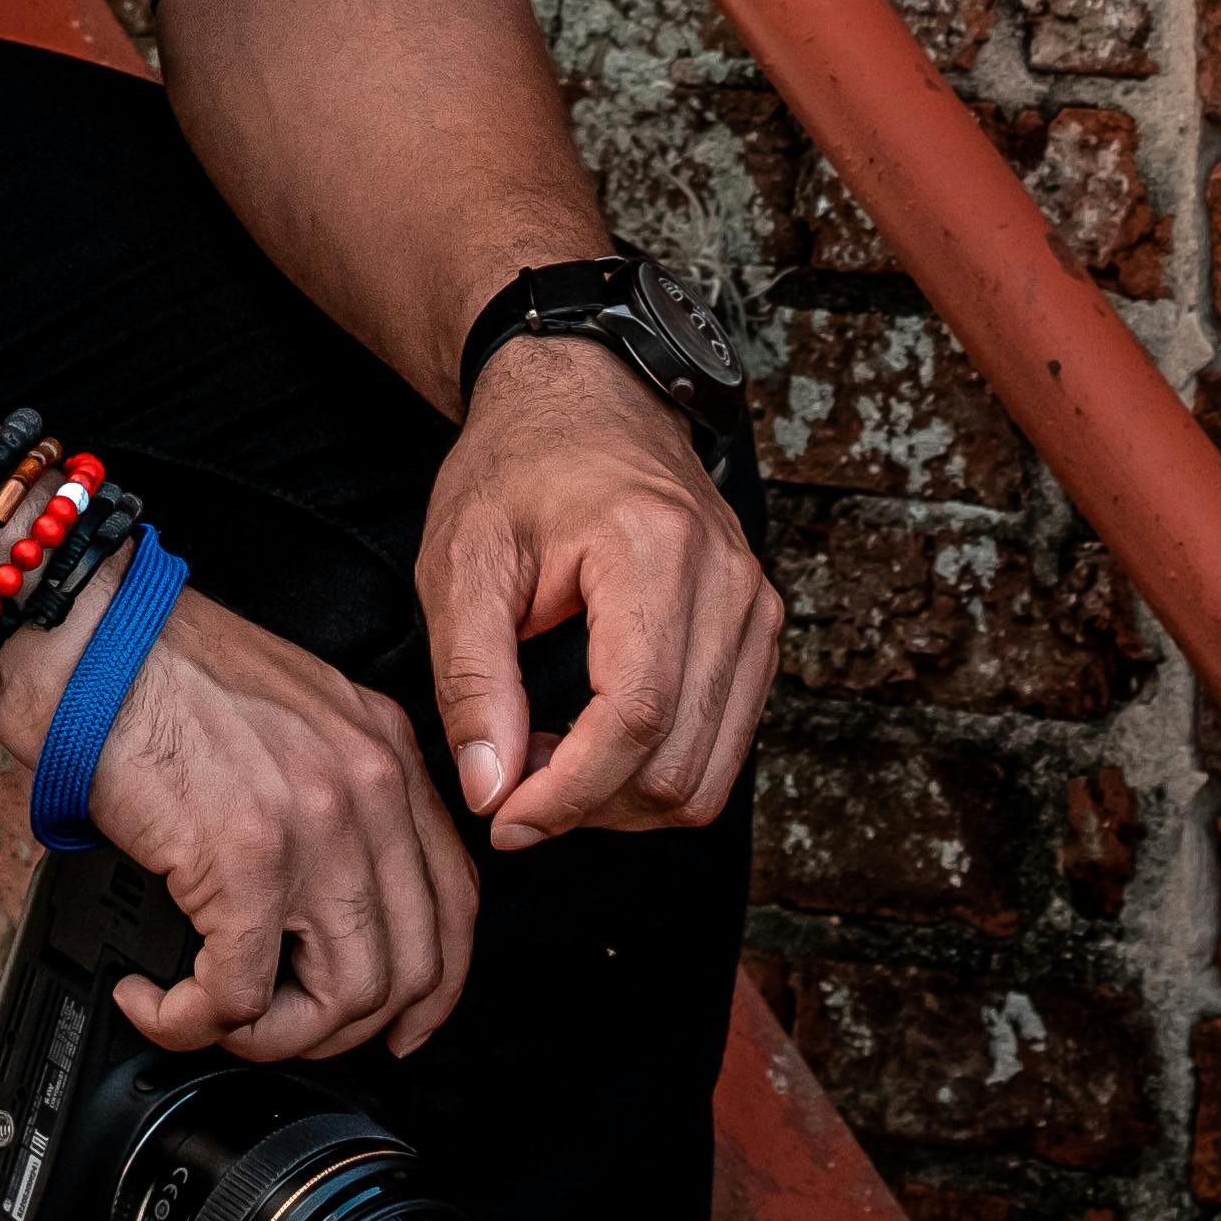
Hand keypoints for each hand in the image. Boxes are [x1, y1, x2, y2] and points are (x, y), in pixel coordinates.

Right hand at [0, 580, 477, 1065]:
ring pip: (341, 999)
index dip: (431, 990)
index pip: (455, 904)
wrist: (86, 636)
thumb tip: (323, 899)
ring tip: (209, 1012)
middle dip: (341, 1028)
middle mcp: (369, 790)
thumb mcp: (290, 715)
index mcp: (385, 753)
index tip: (398, 1025)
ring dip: (271, 1036)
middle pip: (410, 969)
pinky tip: (154, 998)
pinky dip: (189, 1021)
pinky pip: (238, 997)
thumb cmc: (160, 667)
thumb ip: (333, 793)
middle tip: (276, 1028)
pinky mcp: (243, 864)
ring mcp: (316, 828)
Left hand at [422, 340, 781, 851]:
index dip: (569, 792)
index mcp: (653, 549)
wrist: (584, 399)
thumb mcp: (461, 563)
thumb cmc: (515, 469)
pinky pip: (724, 743)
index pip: (634, 715)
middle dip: (590, 806)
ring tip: (547, 761)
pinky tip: (592, 743)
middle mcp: (727, 580)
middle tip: (511, 786)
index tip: (505, 821)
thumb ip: (473, 682)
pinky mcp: (759, 629)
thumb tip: (492, 794)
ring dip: (624, 800)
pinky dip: (658, 772)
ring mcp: (756, 605)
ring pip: (710, 771)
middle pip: (679, 760)